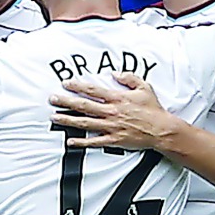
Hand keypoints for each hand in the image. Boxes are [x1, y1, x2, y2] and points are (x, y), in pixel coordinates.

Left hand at [49, 73, 177, 149]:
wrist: (161, 130)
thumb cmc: (153, 109)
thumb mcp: (144, 87)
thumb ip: (129, 78)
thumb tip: (115, 73)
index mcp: (117, 98)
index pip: (93, 90)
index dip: (77, 86)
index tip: (66, 84)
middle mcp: (111, 112)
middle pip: (83, 105)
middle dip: (66, 102)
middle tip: (52, 99)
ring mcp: (111, 126)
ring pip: (85, 122)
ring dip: (68, 120)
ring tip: (54, 117)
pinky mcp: (113, 139)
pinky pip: (94, 141)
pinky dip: (81, 141)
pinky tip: (70, 141)